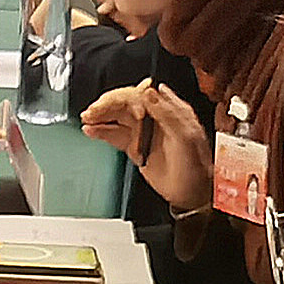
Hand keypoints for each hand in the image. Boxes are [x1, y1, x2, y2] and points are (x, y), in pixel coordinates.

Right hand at [80, 81, 209, 210]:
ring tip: (87, 118)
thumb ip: (167, 112)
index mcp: (169, 109)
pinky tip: (91, 130)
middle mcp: (155, 117)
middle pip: (125, 103)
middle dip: (107, 105)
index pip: (141, 94)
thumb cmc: (196, 165)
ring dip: (101, 116)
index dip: (125, 97)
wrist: (191, 192)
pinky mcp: (134, 146)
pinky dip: (101, 131)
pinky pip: (115, 134)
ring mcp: (143, 131)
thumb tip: (148, 91)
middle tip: (93, 111)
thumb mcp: (185, 136)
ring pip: (117, 117)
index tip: (114, 106)